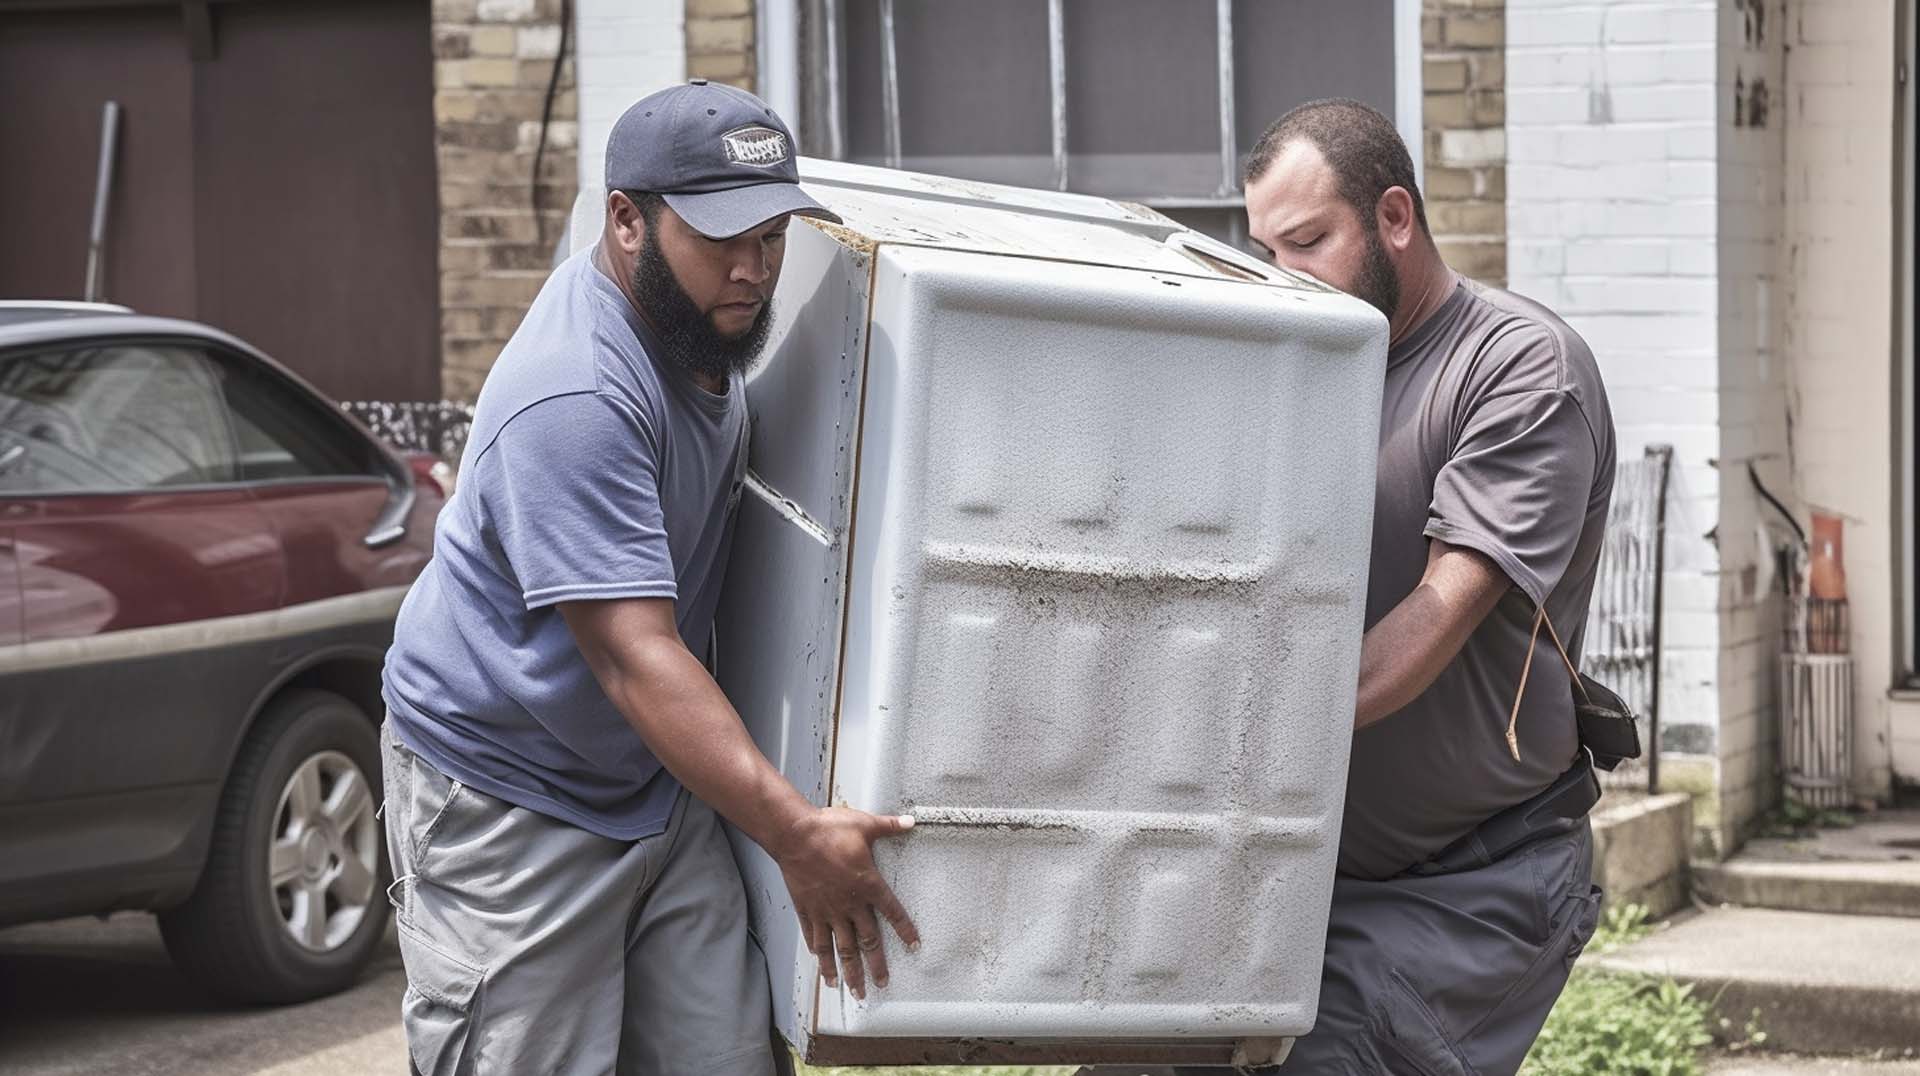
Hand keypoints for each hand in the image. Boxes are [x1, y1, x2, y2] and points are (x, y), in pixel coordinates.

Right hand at [773, 806, 919, 999]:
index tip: (914, 946)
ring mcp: (826, 910)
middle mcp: (849, 904)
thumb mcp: (865, 824)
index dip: (905, 929)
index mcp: (868, 884)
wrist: (794, 834)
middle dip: (875, 966)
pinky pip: (814, 938)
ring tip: (853, 990)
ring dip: (847, 971)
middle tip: (881, 984)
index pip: (892, 912)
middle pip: (866, 942)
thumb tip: (912, 822)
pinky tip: (823, 968)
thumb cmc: (829, 829)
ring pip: (840, 948)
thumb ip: (889, 827)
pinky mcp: (807, 910)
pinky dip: (820, 955)